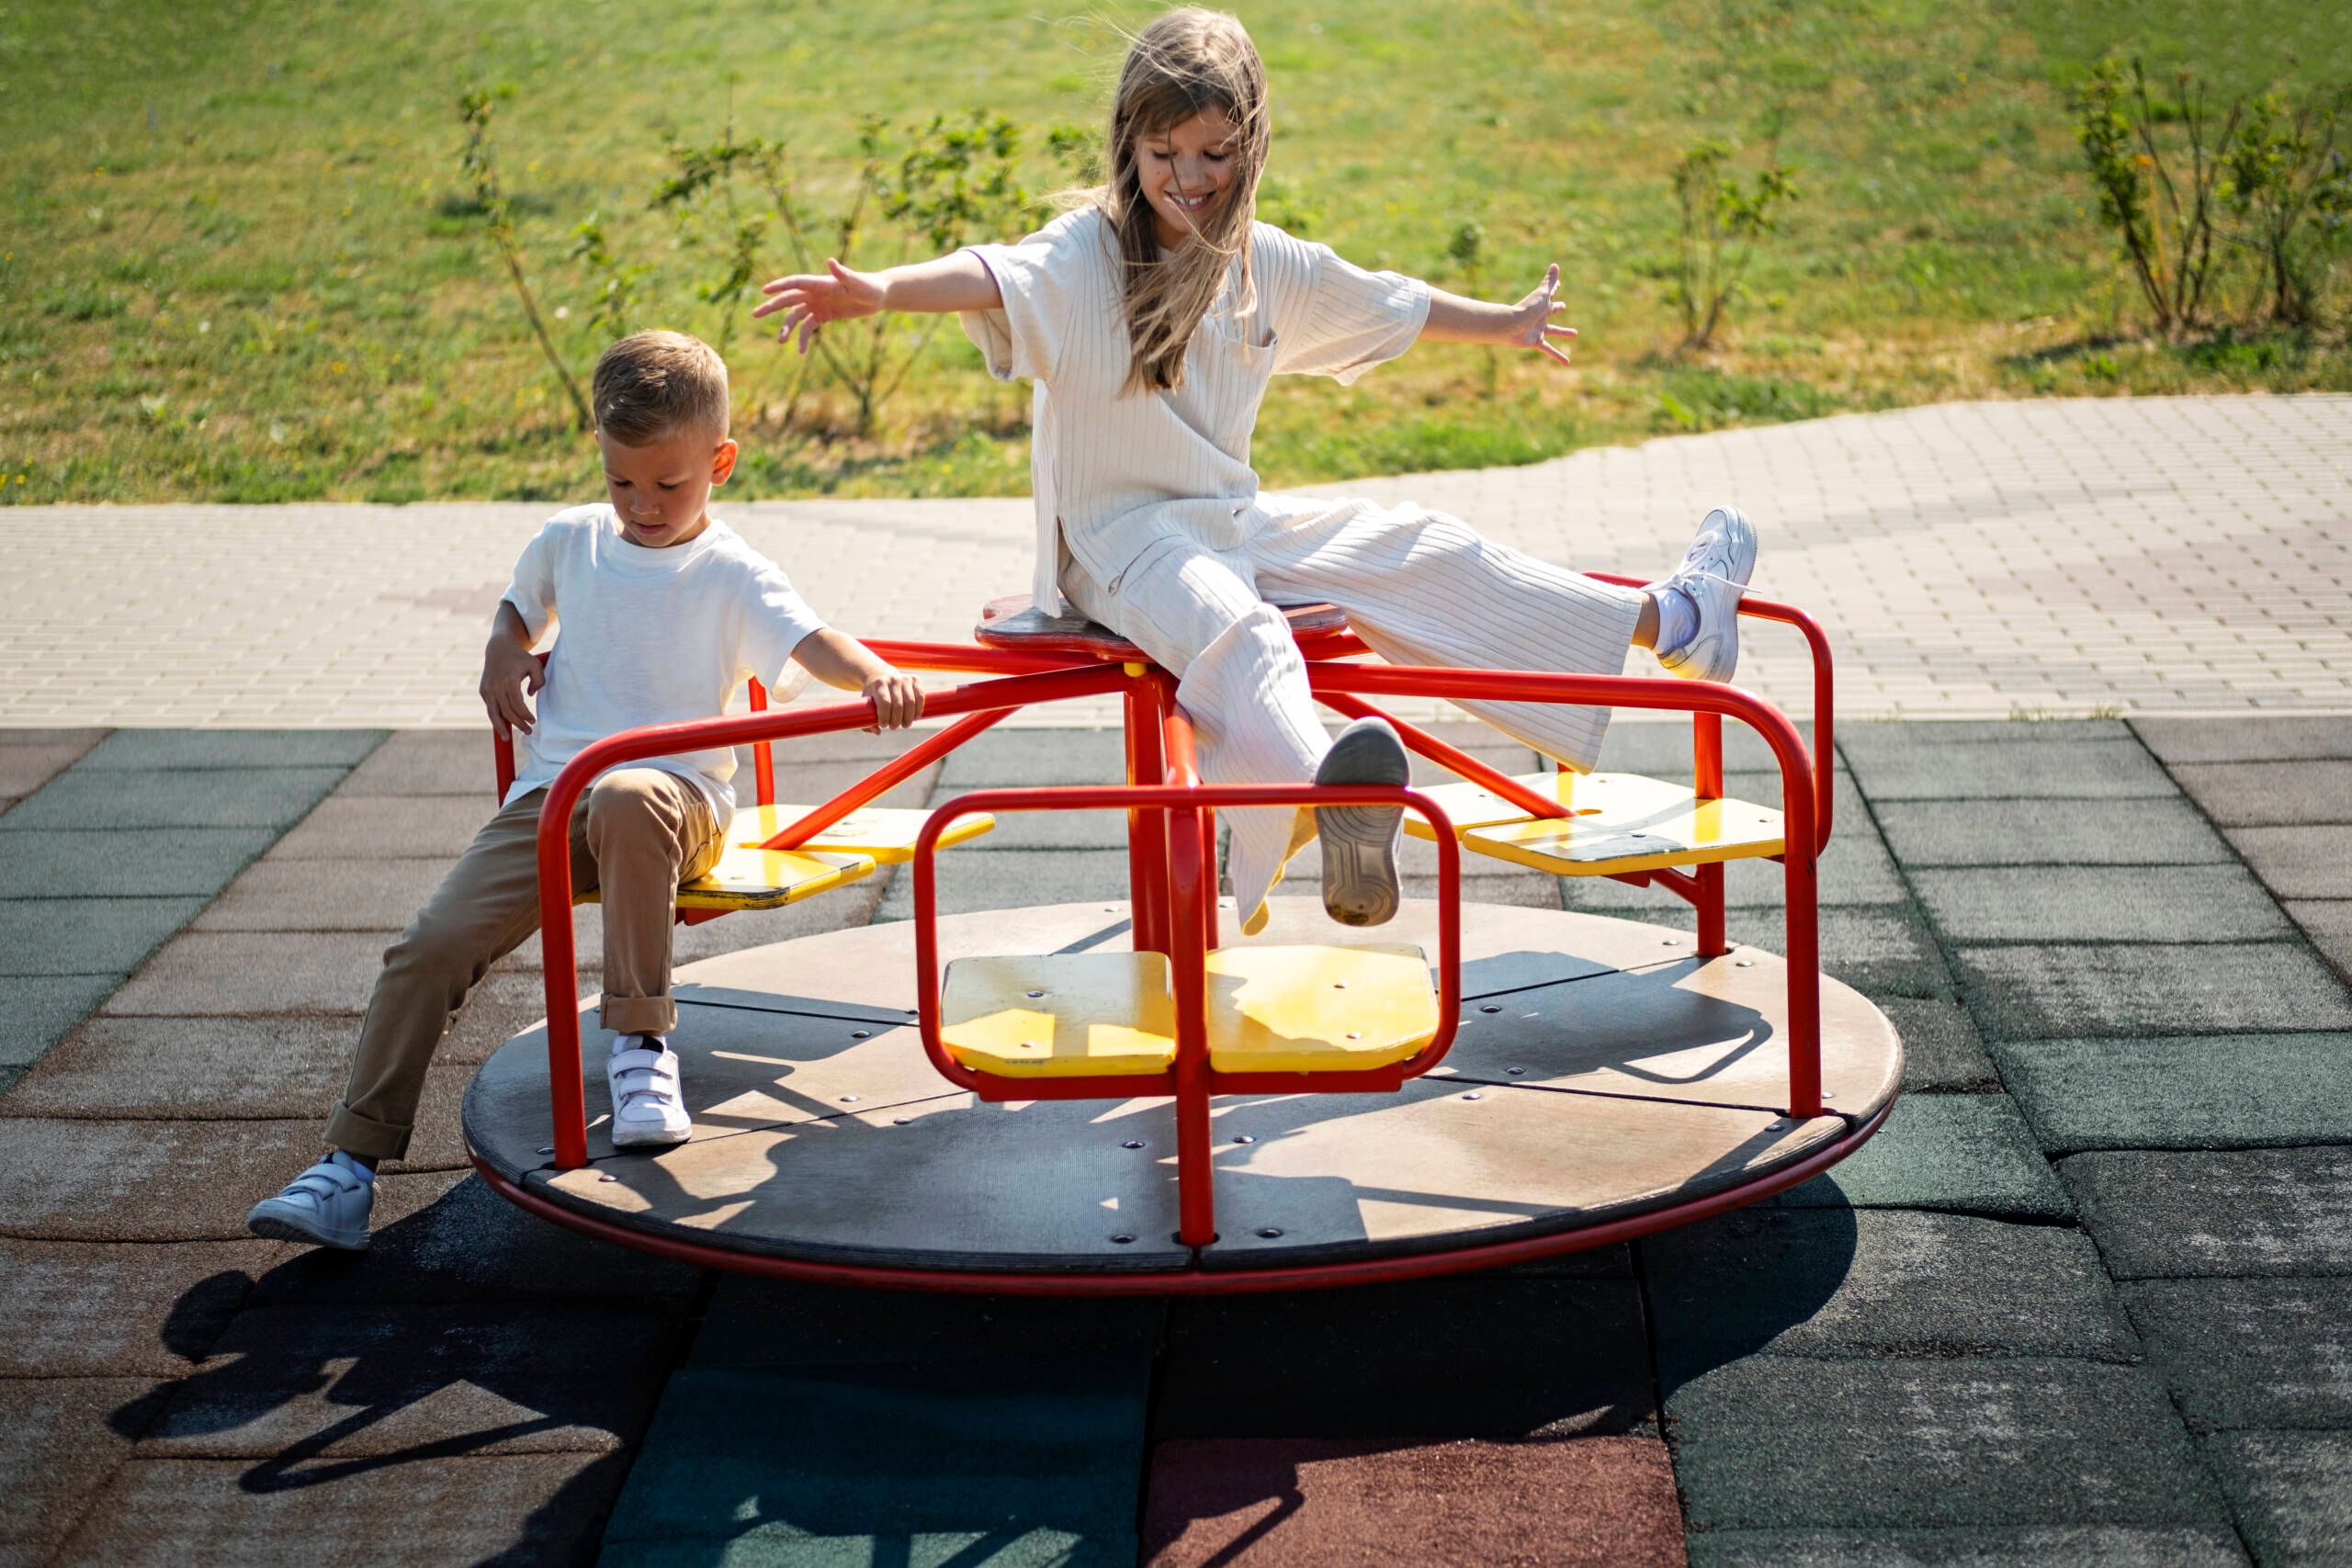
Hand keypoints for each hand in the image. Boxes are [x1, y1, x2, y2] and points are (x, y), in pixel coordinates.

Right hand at [480, 638, 545, 740]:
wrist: (499, 649)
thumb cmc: (520, 658)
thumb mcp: (535, 664)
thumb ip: (540, 680)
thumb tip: (530, 695)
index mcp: (509, 680)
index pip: (517, 704)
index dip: (525, 715)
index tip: (533, 721)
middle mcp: (496, 686)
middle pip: (507, 711)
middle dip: (518, 723)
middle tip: (528, 731)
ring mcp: (487, 689)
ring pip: (493, 713)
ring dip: (501, 727)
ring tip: (507, 738)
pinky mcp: (483, 691)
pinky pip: (490, 708)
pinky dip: (495, 718)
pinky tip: (502, 726)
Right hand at [752, 258, 885, 353]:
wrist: (878, 296)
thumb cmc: (868, 286)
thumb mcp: (856, 282)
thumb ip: (842, 273)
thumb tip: (830, 261)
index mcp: (820, 283)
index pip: (795, 282)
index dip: (780, 286)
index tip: (765, 291)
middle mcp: (815, 293)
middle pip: (788, 299)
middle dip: (772, 307)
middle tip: (755, 314)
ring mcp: (818, 304)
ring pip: (796, 316)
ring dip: (787, 328)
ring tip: (781, 342)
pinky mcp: (823, 315)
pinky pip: (808, 327)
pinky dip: (803, 338)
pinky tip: (801, 351)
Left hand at [860, 669, 924, 733]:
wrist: (881, 675)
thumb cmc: (873, 693)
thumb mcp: (865, 703)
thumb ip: (866, 720)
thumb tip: (878, 731)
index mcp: (879, 684)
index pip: (885, 703)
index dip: (885, 716)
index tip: (883, 725)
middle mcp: (892, 679)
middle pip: (898, 705)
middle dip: (897, 720)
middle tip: (894, 727)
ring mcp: (905, 678)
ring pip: (910, 702)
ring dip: (909, 717)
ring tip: (905, 725)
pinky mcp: (915, 679)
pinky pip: (920, 696)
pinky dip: (919, 709)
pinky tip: (915, 717)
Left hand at [1510, 263, 1577, 365]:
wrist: (1512, 325)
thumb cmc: (1527, 308)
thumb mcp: (1542, 295)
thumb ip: (1549, 281)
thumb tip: (1555, 265)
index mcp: (1542, 304)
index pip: (1550, 294)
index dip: (1555, 288)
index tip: (1558, 283)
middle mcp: (1540, 316)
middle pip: (1551, 311)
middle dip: (1556, 308)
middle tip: (1563, 306)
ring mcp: (1538, 329)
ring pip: (1554, 331)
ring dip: (1564, 332)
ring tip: (1575, 334)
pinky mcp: (1536, 341)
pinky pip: (1548, 350)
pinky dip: (1557, 356)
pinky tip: (1567, 363)